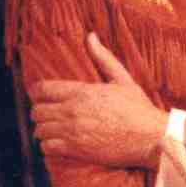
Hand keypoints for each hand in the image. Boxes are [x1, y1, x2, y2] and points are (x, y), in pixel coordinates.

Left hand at [32, 34, 167, 166]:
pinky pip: (48, 148)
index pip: (42, 89)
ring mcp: (73, 132)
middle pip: (37, 111)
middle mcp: (73, 111)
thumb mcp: (122, 79)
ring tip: (52, 129)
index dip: (35, 91)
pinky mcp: (77, 150)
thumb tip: (90, 36)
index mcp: (82, 92)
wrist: (150, 138)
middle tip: (47, 114)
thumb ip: (103, 58)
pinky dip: (49, 146)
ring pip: (40, 130)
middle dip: (39, 111)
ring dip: (43, 130)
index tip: (38, 94)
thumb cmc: (138, 108)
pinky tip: (57, 143)